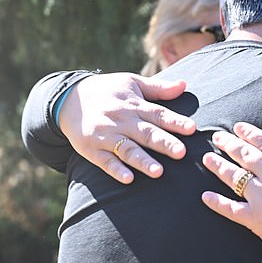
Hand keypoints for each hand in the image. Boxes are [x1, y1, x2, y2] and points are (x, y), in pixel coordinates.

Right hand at [58, 72, 195, 183]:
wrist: (68, 99)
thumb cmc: (108, 91)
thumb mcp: (132, 83)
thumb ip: (159, 89)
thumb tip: (185, 84)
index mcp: (134, 105)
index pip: (158, 114)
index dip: (175, 121)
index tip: (192, 128)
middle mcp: (121, 121)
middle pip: (146, 133)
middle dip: (164, 143)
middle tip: (182, 153)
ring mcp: (106, 136)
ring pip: (127, 150)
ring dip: (143, 161)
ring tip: (159, 172)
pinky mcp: (92, 150)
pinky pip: (105, 162)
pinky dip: (116, 170)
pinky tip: (128, 179)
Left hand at [201, 122, 261, 261]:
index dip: (251, 134)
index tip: (238, 127)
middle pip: (247, 156)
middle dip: (230, 145)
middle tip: (218, 137)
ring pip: (235, 178)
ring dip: (219, 167)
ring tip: (207, 158)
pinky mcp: (256, 221)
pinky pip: (231, 210)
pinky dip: (217, 203)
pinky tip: (205, 197)